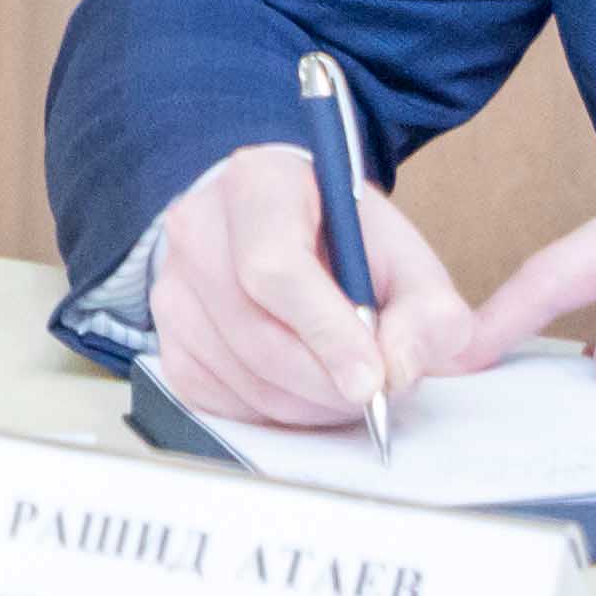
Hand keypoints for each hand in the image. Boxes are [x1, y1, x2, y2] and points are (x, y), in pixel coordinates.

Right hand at [143, 142, 478, 430]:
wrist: (285, 230)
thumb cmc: (343, 242)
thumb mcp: (404, 256)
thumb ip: (427, 308)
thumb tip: (399, 367)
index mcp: (258, 184)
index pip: (275, 267)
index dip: (326, 331)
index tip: (373, 379)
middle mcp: (198, 229)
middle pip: (256, 331)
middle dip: (326, 381)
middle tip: (375, 393)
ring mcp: (171, 288)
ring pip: (242, 377)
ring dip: (308, 402)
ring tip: (345, 384)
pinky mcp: (168, 343)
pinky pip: (221, 403)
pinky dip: (275, 411)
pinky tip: (304, 386)